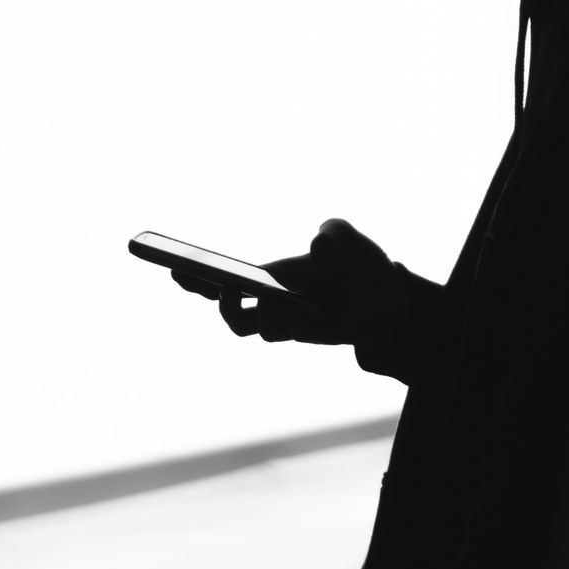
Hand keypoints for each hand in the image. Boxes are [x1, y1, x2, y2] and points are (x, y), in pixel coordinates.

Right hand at [171, 218, 410, 347]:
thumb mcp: (347, 236)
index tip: (172, 267)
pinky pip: (288, 331)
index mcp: (271, 276)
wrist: (396, 296)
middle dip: (218, 300)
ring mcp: (293, 323)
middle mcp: (275, 304)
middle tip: (223, 286)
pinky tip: (301, 307)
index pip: (223, 280)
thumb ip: (332, 233)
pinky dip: (288, 318)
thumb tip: (317, 247)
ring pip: (256, 327)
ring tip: (275, 298)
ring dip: (260, 311)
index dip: (195, 277)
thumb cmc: (362, 264)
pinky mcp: (313, 335)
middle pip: (231, 314)